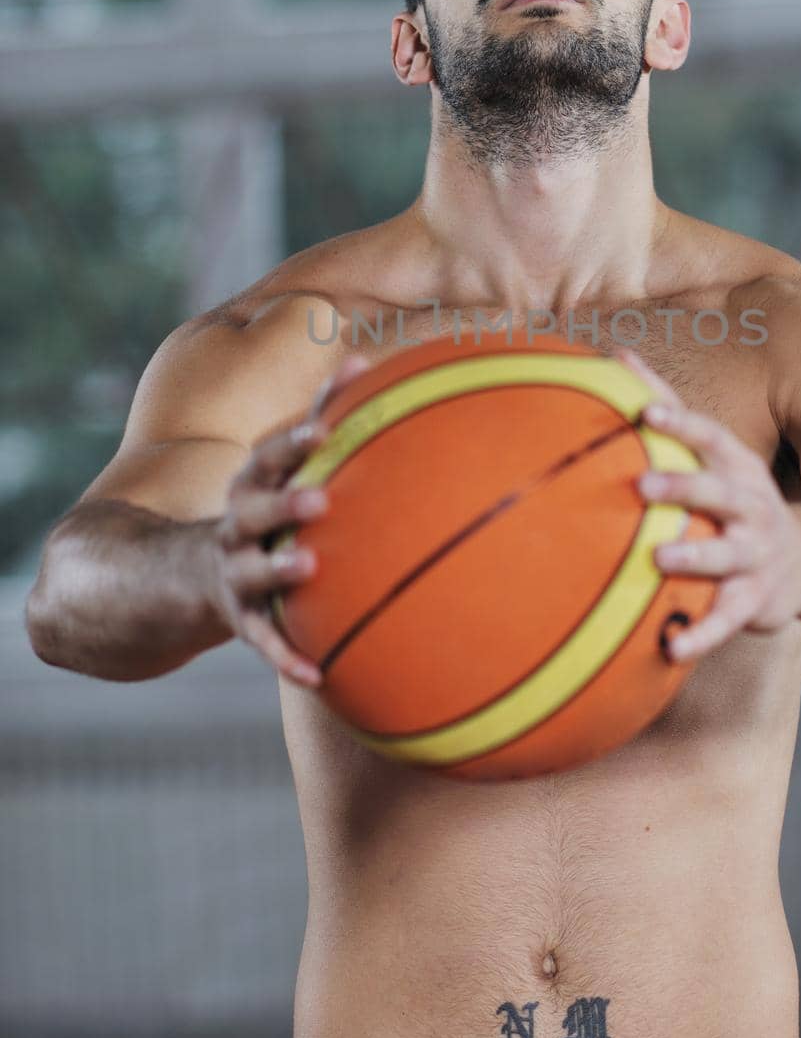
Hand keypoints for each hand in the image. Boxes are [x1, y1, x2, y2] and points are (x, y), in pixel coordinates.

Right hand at [210, 353, 370, 685]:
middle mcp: (236, 524)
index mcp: (252, 483)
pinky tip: (318, 676)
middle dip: (283, 502)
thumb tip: (370, 361)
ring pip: (251, 572)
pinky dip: (287, 657)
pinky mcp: (240, 619)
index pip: (269, 455)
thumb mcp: (282, 467)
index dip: (294, 440)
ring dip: (278, 570)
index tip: (324, 427)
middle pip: (252, 509)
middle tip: (320, 498)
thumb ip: (324, 417)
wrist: (192, 574)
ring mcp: (234, 572)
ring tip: (308, 567)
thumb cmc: (265, 506)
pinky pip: (264, 641)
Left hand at [615, 347, 800, 661]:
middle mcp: (751, 508)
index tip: (646, 410)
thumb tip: (614, 352)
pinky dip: (700, 637)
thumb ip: (666, 405)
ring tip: (657, 560)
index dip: (681, 424)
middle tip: (640, 486)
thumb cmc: (740, 497)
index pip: (711, 438)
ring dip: (694, 559)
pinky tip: (669, 651)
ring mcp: (755, 556)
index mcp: (737, 468)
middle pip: (720, 493)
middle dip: (684, 488)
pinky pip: (725, 622)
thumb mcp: (718, 453)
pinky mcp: (755, 603)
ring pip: (726, 557)